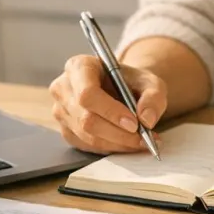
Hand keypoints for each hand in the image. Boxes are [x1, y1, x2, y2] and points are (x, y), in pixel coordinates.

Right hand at [49, 55, 167, 154]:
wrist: (121, 89)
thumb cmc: (131, 82)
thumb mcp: (149, 82)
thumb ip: (153, 97)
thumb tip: (146, 119)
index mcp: (79, 66)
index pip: (87, 94)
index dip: (110, 111)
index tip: (134, 123)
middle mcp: (63, 88)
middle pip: (86, 118)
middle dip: (118, 133)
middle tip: (143, 138)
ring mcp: (61, 111)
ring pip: (87, 136)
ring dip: (117, 143)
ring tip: (141, 141)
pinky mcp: (66, 130)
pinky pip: (87, 146)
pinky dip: (111, 147)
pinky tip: (127, 142)